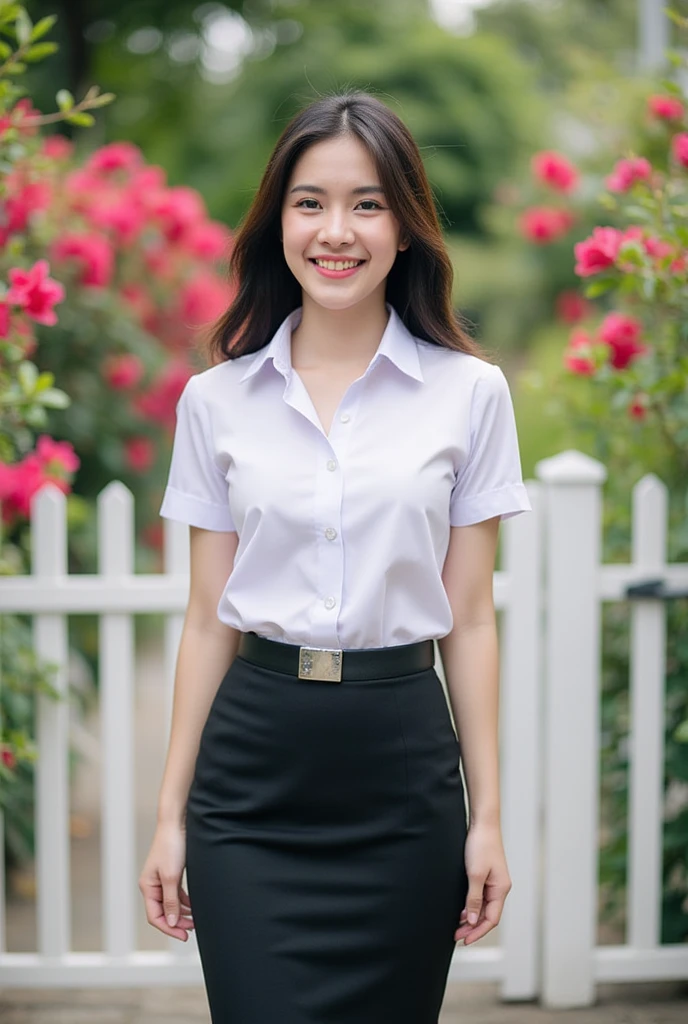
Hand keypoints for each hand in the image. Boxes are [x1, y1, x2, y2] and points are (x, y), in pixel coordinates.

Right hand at [139, 822, 194, 941]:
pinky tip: (194, 906)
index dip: (169, 928)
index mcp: (147, 887)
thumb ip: (171, 901)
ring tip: (195, 919)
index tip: (184, 935)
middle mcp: (152, 885)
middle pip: (162, 912)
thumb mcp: (171, 877)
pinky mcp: (171, 873)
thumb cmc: (171, 846)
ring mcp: (161, 879)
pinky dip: (184, 901)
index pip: (155, 916)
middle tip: (192, 929)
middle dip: (177, 922)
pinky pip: (176, 894)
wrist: (177, 823)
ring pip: (171, 903)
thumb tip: (172, 921)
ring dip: (182, 913)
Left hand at [454, 823, 510, 944]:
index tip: (464, 940)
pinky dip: (472, 906)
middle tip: (456, 936)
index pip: (491, 919)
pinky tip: (462, 910)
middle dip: (473, 928)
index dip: (478, 932)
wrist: (483, 823)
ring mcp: (494, 882)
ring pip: (484, 907)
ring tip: (457, 926)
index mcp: (501, 889)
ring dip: (472, 918)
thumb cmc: (481, 845)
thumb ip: (474, 899)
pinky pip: (481, 897)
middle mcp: (500, 888)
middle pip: (488, 915)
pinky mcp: (487, 875)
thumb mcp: (474, 875)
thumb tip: (473, 921)